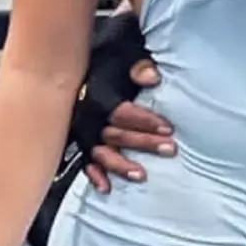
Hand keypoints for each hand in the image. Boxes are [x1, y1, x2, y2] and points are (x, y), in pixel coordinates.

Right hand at [86, 58, 177, 192]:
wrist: (74, 64)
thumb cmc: (108, 63)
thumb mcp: (123, 57)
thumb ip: (138, 66)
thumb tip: (153, 77)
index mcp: (99, 97)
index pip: (123, 113)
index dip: (146, 121)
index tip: (169, 128)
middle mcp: (89, 117)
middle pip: (117, 134)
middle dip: (144, 143)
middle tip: (170, 149)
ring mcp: (82, 132)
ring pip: (102, 153)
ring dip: (121, 165)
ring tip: (142, 175)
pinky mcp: (78, 142)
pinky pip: (84, 162)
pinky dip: (94, 175)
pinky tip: (107, 188)